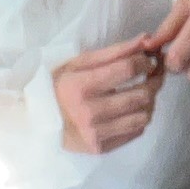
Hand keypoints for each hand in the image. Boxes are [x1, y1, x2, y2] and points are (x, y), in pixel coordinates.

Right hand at [55, 36, 164, 153]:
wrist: (35, 119)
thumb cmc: (57, 85)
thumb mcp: (79, 62)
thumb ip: (115, 52)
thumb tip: (146, 40)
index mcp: (81, 85)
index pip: (127, 69)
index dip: (145, 61)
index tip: (148, 59)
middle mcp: (89, 112)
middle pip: (141, 95)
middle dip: (154, 81)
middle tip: (154, 74)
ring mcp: (95, 134)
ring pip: (143, 116)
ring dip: (149, 102)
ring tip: (142, 92)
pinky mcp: (99, 149)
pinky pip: (135, 132)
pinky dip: (138, 119)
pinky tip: (130, 110)